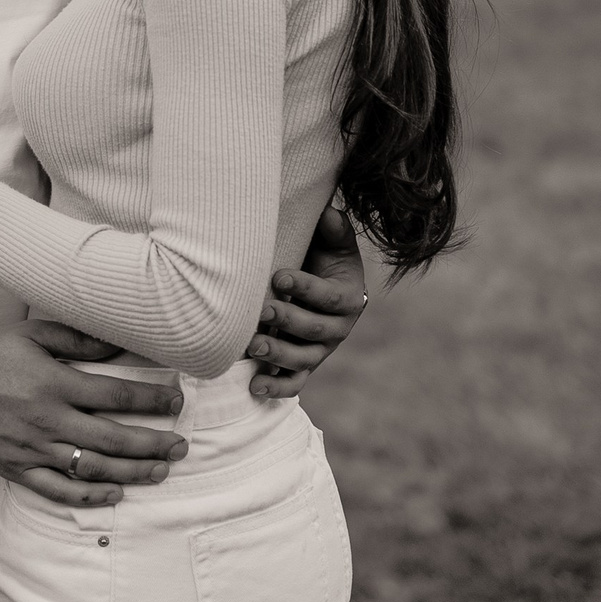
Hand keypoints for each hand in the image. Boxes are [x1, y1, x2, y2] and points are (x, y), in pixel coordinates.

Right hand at [0, 313, 185, 508]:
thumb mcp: (32, 334)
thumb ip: (78, 340)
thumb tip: (120, 346)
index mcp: (54, 383)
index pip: (116, 395)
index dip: (152, 400)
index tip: (176, 400)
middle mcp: (47, 421)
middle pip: (114, 439)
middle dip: (154, 444)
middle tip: (181, 446)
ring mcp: (31, 450)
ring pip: (93, 469)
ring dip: (132, 472)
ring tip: (160, 470)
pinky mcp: (15, 469)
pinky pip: (59, 492)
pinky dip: (90, 498)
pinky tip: (115, 494)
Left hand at [245, 204, 368, 399]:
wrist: (322, 284)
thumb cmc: (324, 258)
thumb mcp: (334, 243)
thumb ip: (335, 230)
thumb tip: (329, 214)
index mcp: (347, 297)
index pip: (327, 296)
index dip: (304, 287)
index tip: (278, 276)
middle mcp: (337, 329)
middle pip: (314, 329)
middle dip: (287, 320)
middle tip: (262, 310)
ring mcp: (320, 350)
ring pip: (303, 358)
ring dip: (278, 354)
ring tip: (253, 346)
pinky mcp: (304, 366)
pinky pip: (294, 382)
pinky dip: (276, 388)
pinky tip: (254, 387)